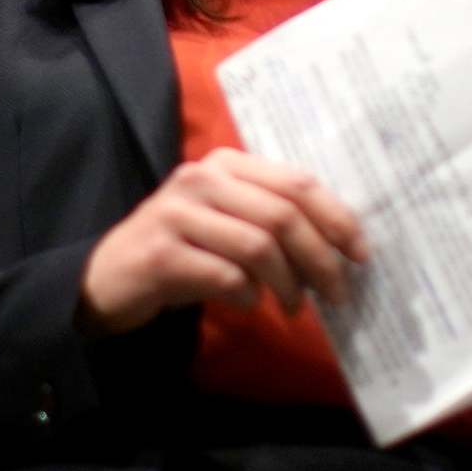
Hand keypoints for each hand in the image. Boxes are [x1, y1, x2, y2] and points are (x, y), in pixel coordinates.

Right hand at [76, 148, 370, 337]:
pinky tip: (249, 304)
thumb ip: (274, 218)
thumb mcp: (227, 220)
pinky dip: (248, 296)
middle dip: (320, 259)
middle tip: (337, 294)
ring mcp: (177, 214)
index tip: (361, 254)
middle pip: (283, 215)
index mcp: (226, 163)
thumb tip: (341, 247)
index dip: (337, 218)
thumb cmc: (183, 249)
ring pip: (259, 247)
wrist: (109, 277)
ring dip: (288, 284)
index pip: (297, 182)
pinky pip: (226, 277)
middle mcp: (201, 179)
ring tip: (294, 307)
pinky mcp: (161, 254)